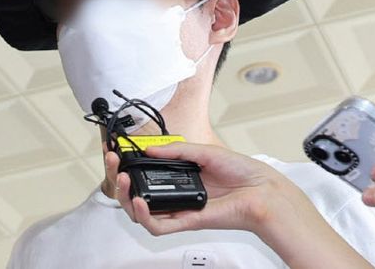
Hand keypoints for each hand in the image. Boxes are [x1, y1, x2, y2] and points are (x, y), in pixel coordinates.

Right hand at [105, 142, 297, 235]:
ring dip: (125, 197)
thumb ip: (176, 150)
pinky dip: (144, 216)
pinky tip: (139, 201)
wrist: (261, 191)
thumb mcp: (204, 151)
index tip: (116, 151)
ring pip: (141, 212)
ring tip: (122, 180)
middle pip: (136, 192)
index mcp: (179, 175)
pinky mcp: (186, 222)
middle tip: (114, 163)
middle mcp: (176, 192)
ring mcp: (179, 209)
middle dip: (119, 178)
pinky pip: (157, 226)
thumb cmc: (241, 172)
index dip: (127, 164)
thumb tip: (150, 148)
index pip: (144, 172)